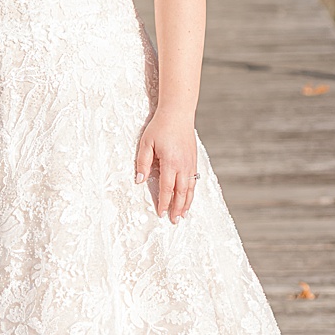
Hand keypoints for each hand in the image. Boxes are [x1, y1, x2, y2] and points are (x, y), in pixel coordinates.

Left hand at [135, 107, 197, 222]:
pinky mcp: (194, 159)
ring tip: (183, 214)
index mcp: (170, 162)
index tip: (160, 213)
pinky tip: (189, 197)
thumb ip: (142, 163)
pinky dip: (192, 191)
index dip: (163, 202)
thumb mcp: (145, 143)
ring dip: (187, 203)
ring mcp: (190, 163)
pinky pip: (194, 180)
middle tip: (174, 221)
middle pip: (181, 192)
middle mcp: (183, 165)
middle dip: (177, 208)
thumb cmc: (160, 127)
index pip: (166, 188)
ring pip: (190, 188)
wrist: (178, 113)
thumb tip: (140, 180)